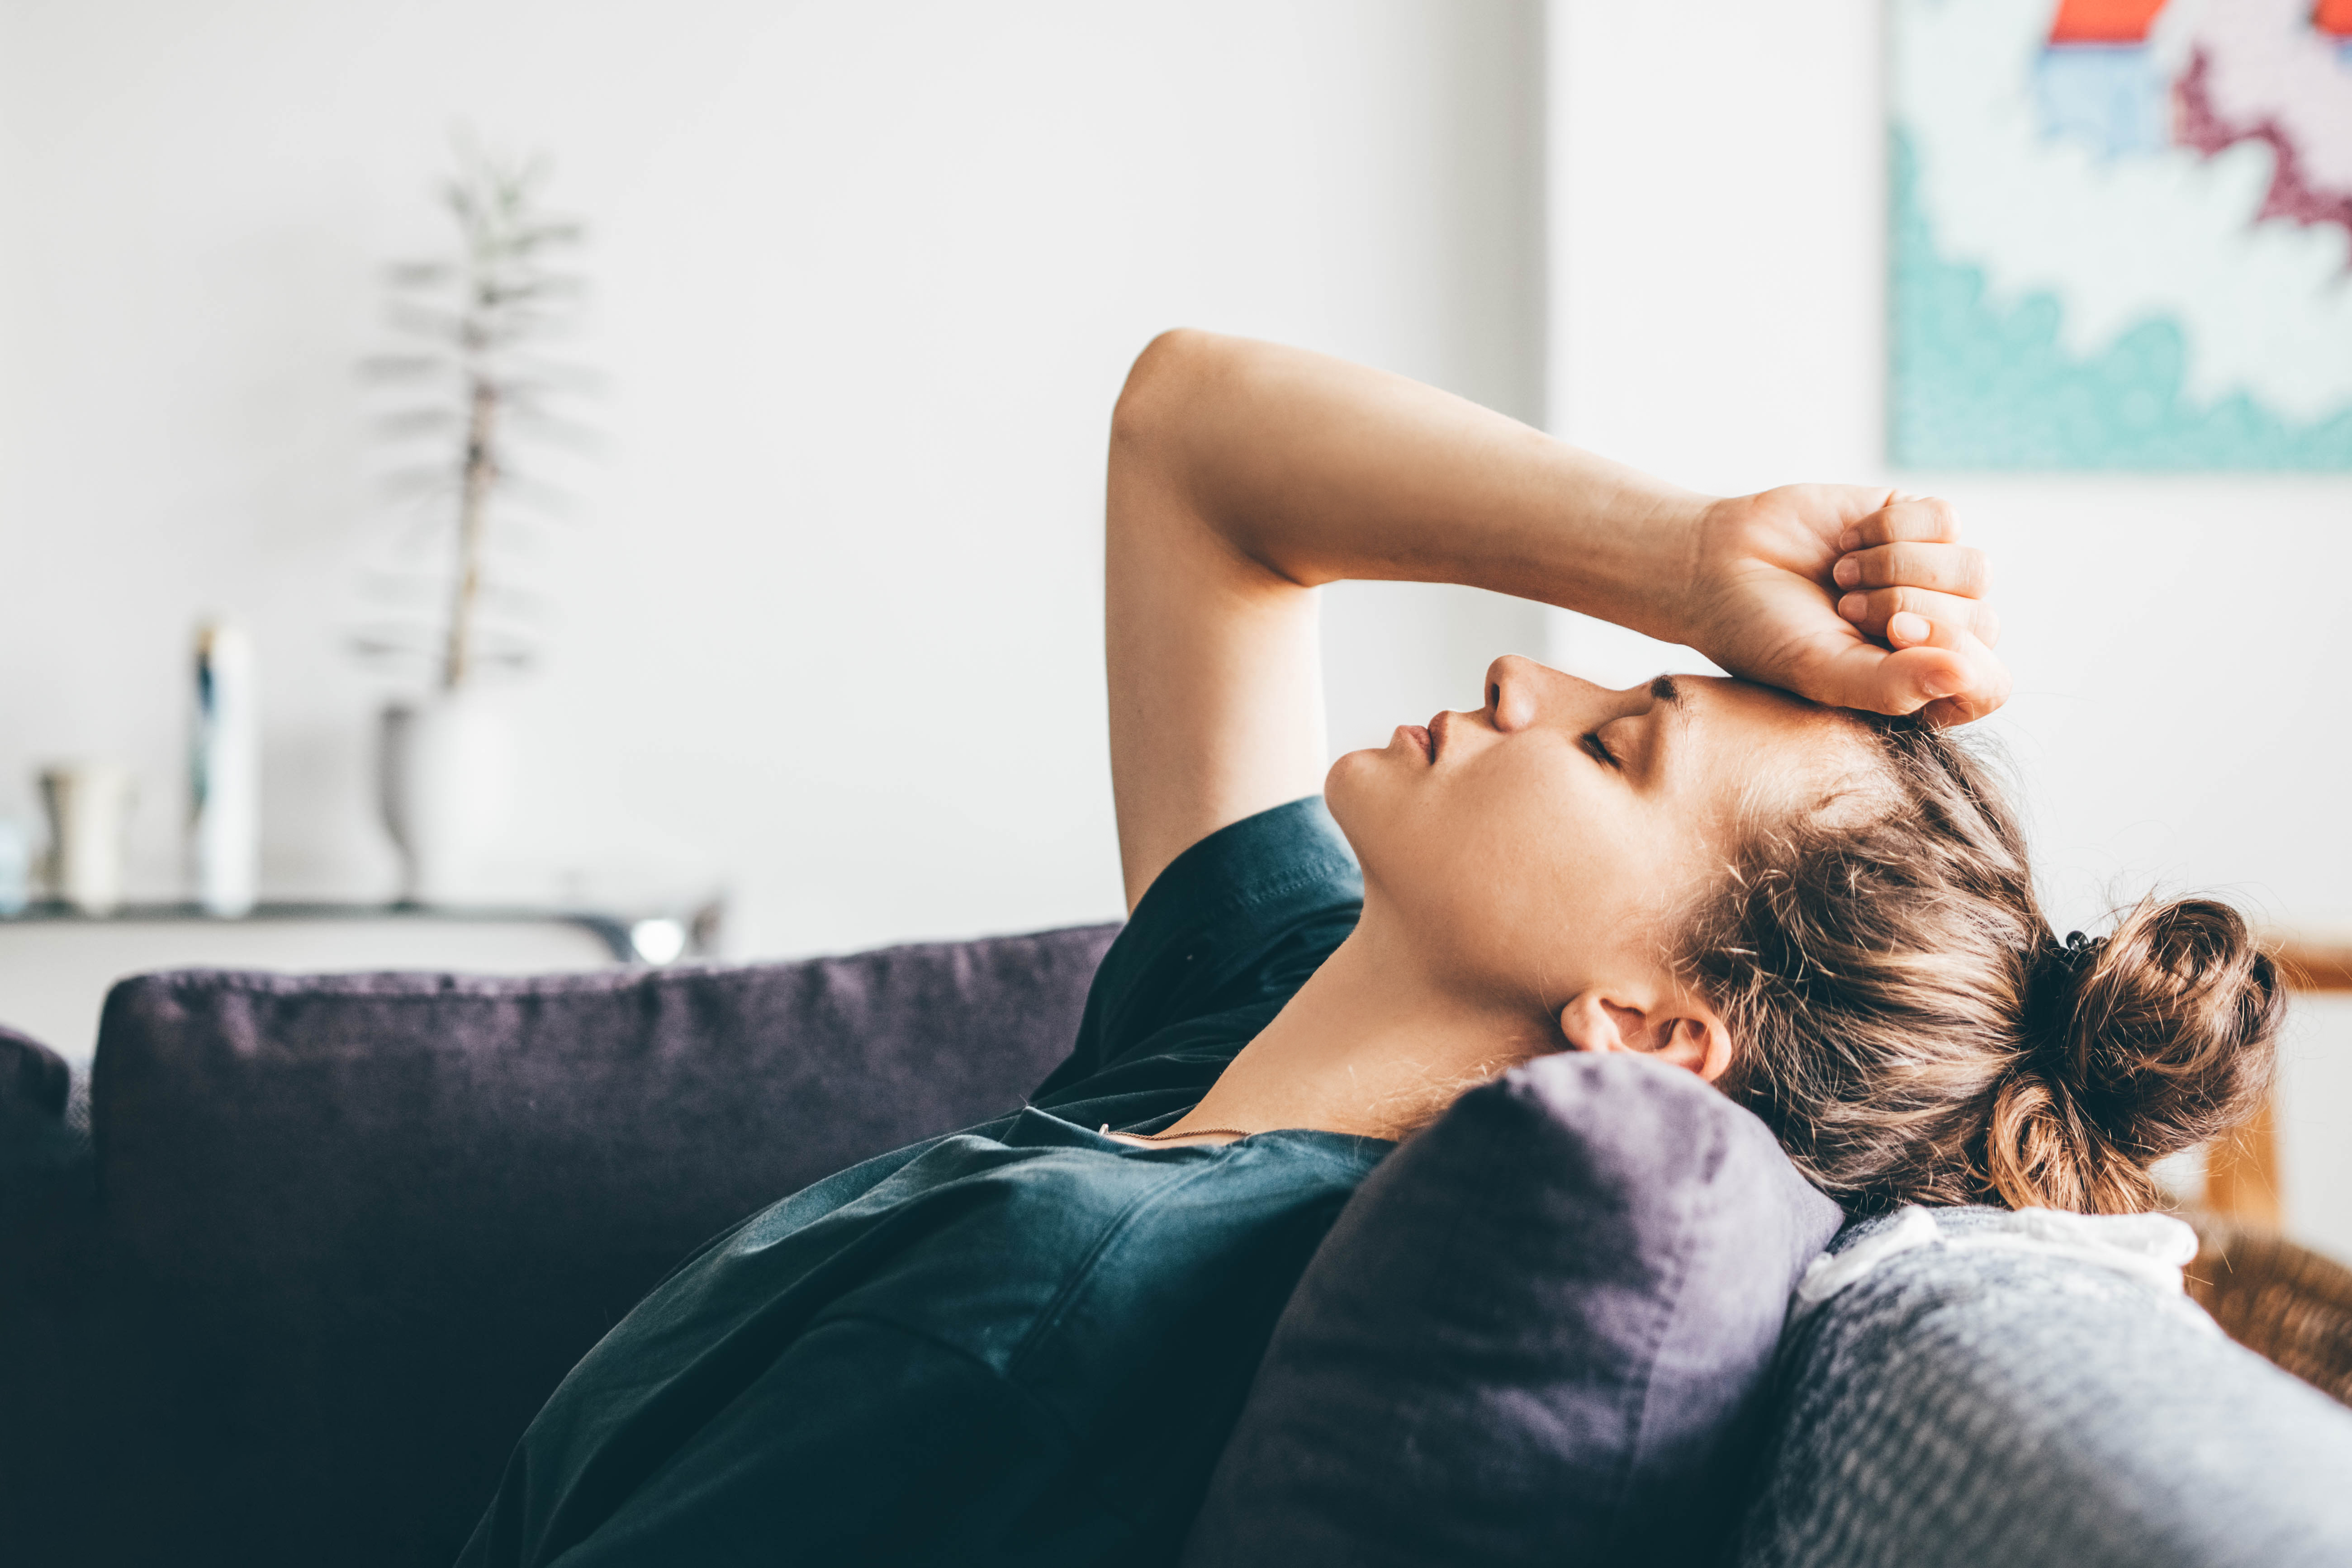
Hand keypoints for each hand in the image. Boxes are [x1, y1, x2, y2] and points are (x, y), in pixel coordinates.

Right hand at [1680, 486, 2007, 725]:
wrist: (1716, 564)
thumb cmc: (1763, 634)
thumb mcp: (1823, 673)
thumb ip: (1896, 686)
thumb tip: (1968, 674)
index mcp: (1919, 686)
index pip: (1987, 684)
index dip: (1950, 656)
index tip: (1890, 636)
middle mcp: (1936, 635)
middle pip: (1982, 623)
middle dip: (1907, 608)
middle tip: (1845, 608)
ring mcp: (1932, 578)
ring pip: (1973, 570)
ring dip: (1897, 568)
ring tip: (1843, 577)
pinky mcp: (1917, 524)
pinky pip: (1947, 520)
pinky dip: (1890, 528)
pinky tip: (1848, 541)